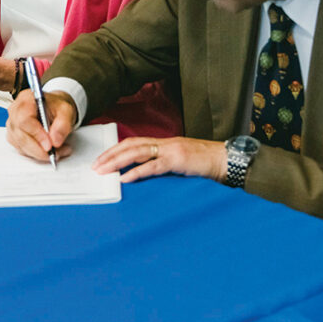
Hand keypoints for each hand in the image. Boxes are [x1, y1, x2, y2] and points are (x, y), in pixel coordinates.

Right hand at [6, 90, 76, 161]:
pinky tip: (47, 150)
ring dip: (39, 153)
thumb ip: (63, 125)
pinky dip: (35, 154)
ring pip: (21, 145)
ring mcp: (12, 124)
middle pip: (21, 135)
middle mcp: (15, 111)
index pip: (24, 119)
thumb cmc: (57, 107)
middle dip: (39, 149)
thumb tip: (55, 140)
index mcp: (26, 99)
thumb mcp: (66, 111)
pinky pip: (21, 149)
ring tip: (57, 151)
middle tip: (56, 152)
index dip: (36, 134)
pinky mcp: (13, 135)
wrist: (54, 109)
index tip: (49, 145)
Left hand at [91, 137, 227, 183]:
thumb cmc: (205, 164)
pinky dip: (137, 172)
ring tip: (104, 171)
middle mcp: (164, 143)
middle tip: (95, 166)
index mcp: (163, 143)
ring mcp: (170, 150)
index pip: (133, 142)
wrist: (226, 160)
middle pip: (130, 145)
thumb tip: (143, 175)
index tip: (102, 159)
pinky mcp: (178, 160)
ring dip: (117, 161)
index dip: (115, 150)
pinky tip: (125, 178)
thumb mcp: (180, 163)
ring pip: (137, 152)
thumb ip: (163, 165)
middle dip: (110, 155)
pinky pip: (153, 166)